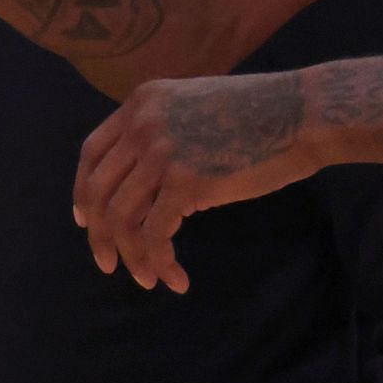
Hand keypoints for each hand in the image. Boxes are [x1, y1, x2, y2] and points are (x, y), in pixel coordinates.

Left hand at [71, 72, 320, 293]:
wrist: (299, 113)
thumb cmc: (259, 112)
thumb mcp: (193, 106)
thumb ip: (163, 134)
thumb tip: (144, 185)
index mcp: (142, 102)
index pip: (91, 152)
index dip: (83, 191)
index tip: (85, 220)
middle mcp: (142, 124)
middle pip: (99, 190)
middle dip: (99, 234)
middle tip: (108, 264)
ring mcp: (161, 152)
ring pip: (122, 218)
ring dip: (130, 257)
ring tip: (147, 280)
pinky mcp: (186, 182)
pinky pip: (155, 235)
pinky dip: (160, 263)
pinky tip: (176, 279)